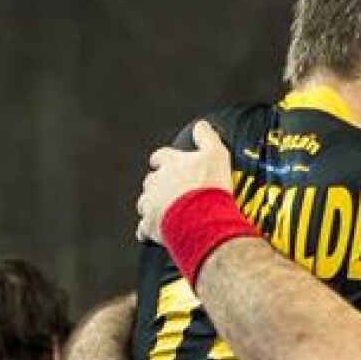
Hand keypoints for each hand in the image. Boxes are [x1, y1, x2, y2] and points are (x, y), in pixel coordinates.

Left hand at [136, 120, 234, 244]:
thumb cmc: (210, 187)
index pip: (161, 157)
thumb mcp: (216, 155)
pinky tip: (154, 234)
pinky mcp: (150, 224)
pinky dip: (148, 231)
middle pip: (151, 181)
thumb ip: (207, 138)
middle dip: (157, 186)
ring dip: (151, 206)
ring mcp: (152, 204)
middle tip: (169, 192)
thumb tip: (201, 125)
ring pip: (145, 203)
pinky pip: (144, 228)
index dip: (163, 160)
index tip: (163, 163)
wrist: (203, 219)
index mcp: (171, 164)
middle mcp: (157, 182)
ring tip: (164, 213)